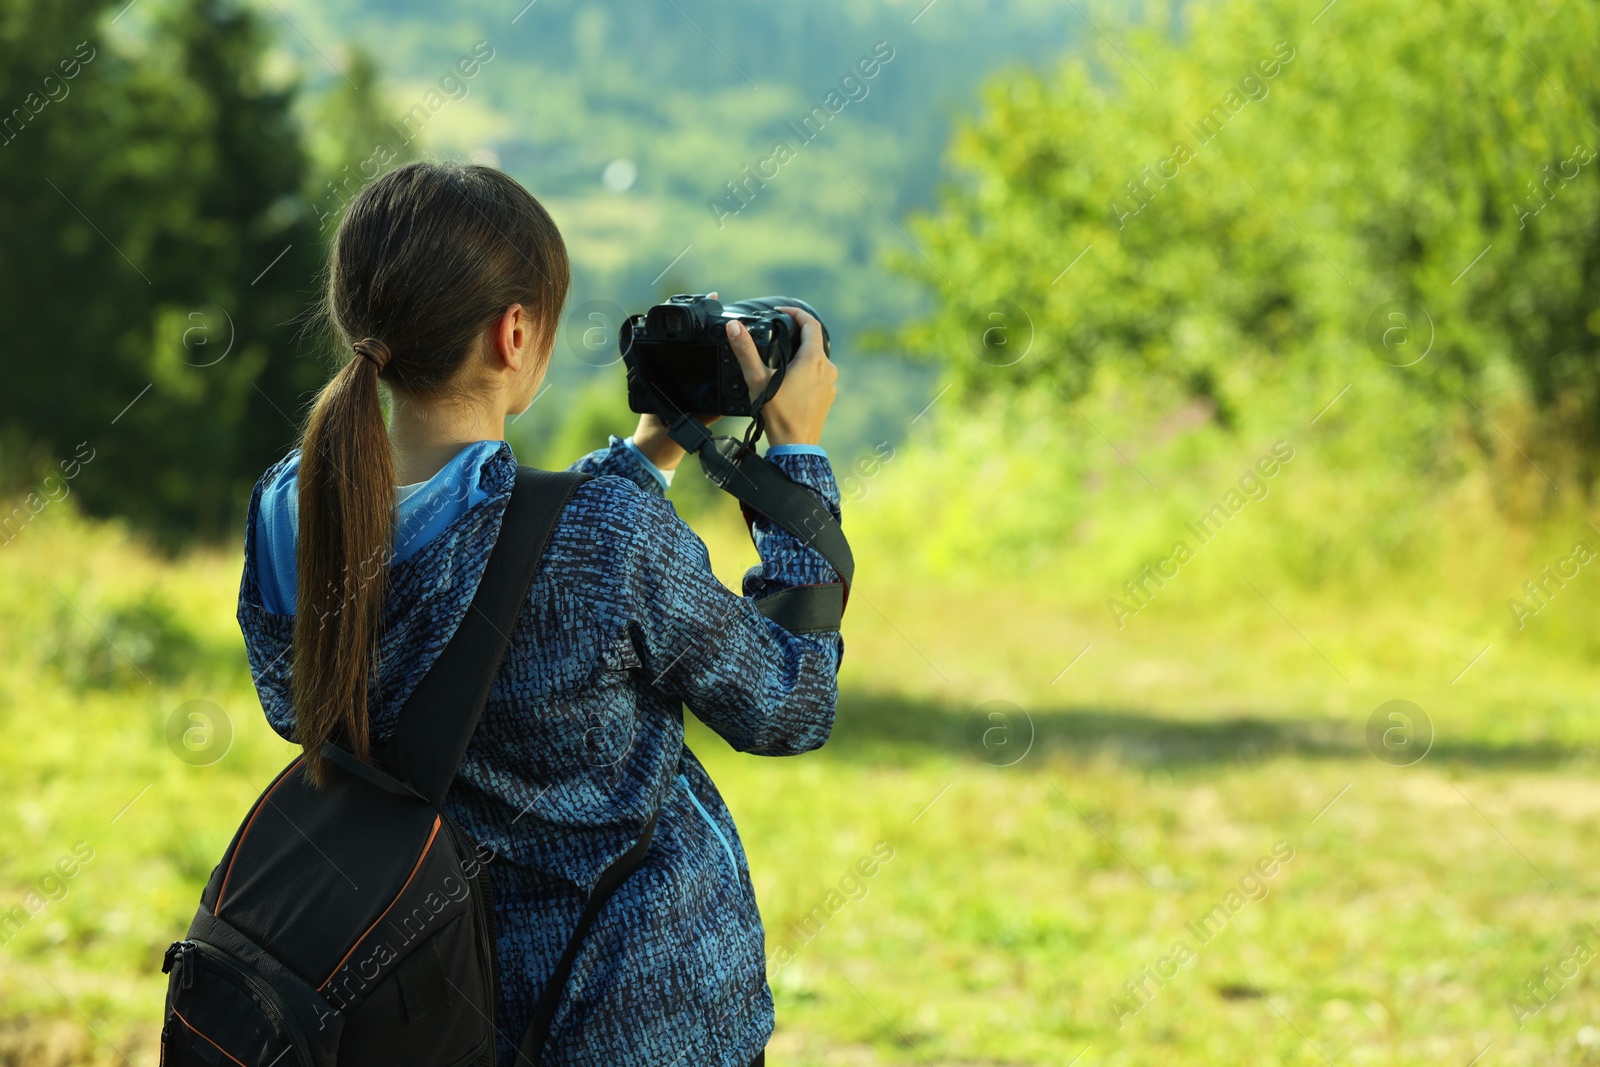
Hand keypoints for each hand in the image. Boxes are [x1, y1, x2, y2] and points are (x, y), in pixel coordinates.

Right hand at [727, 306, 835, 446]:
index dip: (797, 313)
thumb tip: (735, 327)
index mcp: (813, 360)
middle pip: (815, 340)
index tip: (783, 312)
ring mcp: (831, 383)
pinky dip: (807, 370)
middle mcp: (827, 368)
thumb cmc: (778, 414)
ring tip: (783, 355)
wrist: (795, 445)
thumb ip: (745, 351)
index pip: (811, 323)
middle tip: (780, 331)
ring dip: (802, 352)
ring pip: (818, 358)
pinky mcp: (828, 396)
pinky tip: (792, 378)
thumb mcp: (757, 379)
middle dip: (797, 333)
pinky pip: (820, 375)